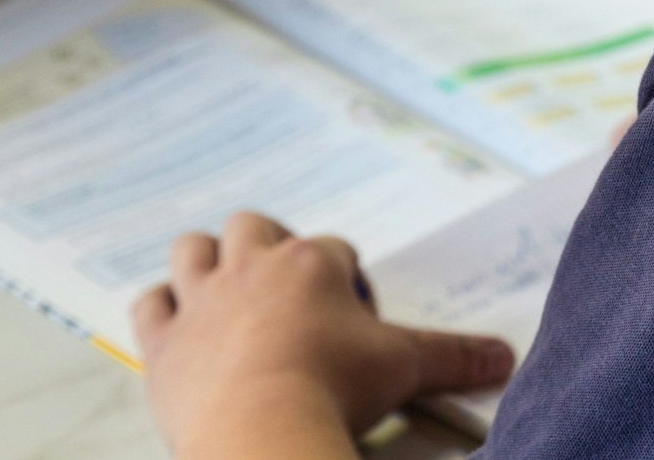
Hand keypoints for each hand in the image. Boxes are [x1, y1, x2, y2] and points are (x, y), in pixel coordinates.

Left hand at [133, 212, 516, 457]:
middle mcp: (254, 267)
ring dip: (207, 261)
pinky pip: (150, 304)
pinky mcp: (165, 341)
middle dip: (270, 248)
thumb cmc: (336, 386)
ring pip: (193, 249)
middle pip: (255, 227)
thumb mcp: (407, 366)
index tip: (355, 323)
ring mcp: (203, 300)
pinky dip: (161, 309)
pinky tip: (181, 327)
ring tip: (230, 295)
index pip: (336, 252)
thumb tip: (503, 358)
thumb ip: (455, 357)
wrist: (262, 427)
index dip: (349, 283)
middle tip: (292, 296)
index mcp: (314, 264)